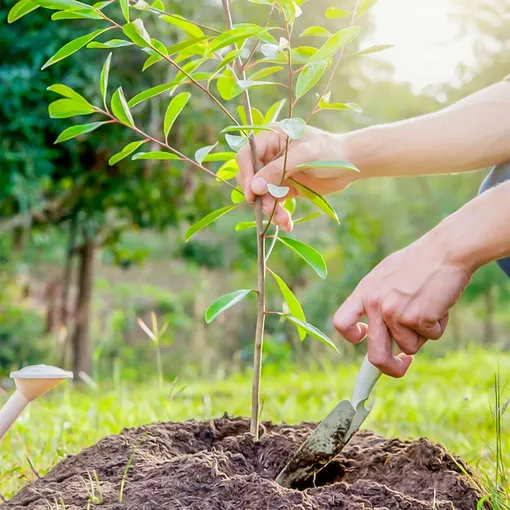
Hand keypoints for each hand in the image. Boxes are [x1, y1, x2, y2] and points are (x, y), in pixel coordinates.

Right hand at [236, 125, 359, 231]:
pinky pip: (274, 203)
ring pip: (262, 195)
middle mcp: (269, 156)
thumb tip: (254, 187)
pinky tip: (287, 224)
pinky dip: (279, 214)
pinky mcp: (285, 188)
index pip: (246, 156)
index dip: (246, 174)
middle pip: (251, 178)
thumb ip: (278, 170)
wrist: (351, 164)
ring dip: (270, 209)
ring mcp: (276, 173)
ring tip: (284, 220)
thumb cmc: (329, 151)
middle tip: (270, 211)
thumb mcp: (304, 156)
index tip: (252, 195)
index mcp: (271, 138)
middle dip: (259, 197)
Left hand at [333, 232, 471, 376]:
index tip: (365, 338)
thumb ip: (378, 300)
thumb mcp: (386, 276)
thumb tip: (376, 331)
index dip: (352, 336)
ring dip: (423, 334)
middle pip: (375, 354)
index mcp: (364, 292)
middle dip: (390, 368)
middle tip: (402, 365)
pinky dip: (439, 326)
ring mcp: (395, 313)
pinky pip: (431, 337)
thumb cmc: (419, 262)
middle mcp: (376, 304)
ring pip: (409, 346)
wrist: (446, 251)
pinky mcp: (418, 318)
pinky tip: (440, 304)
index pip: (341, 322)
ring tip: (429, 305)